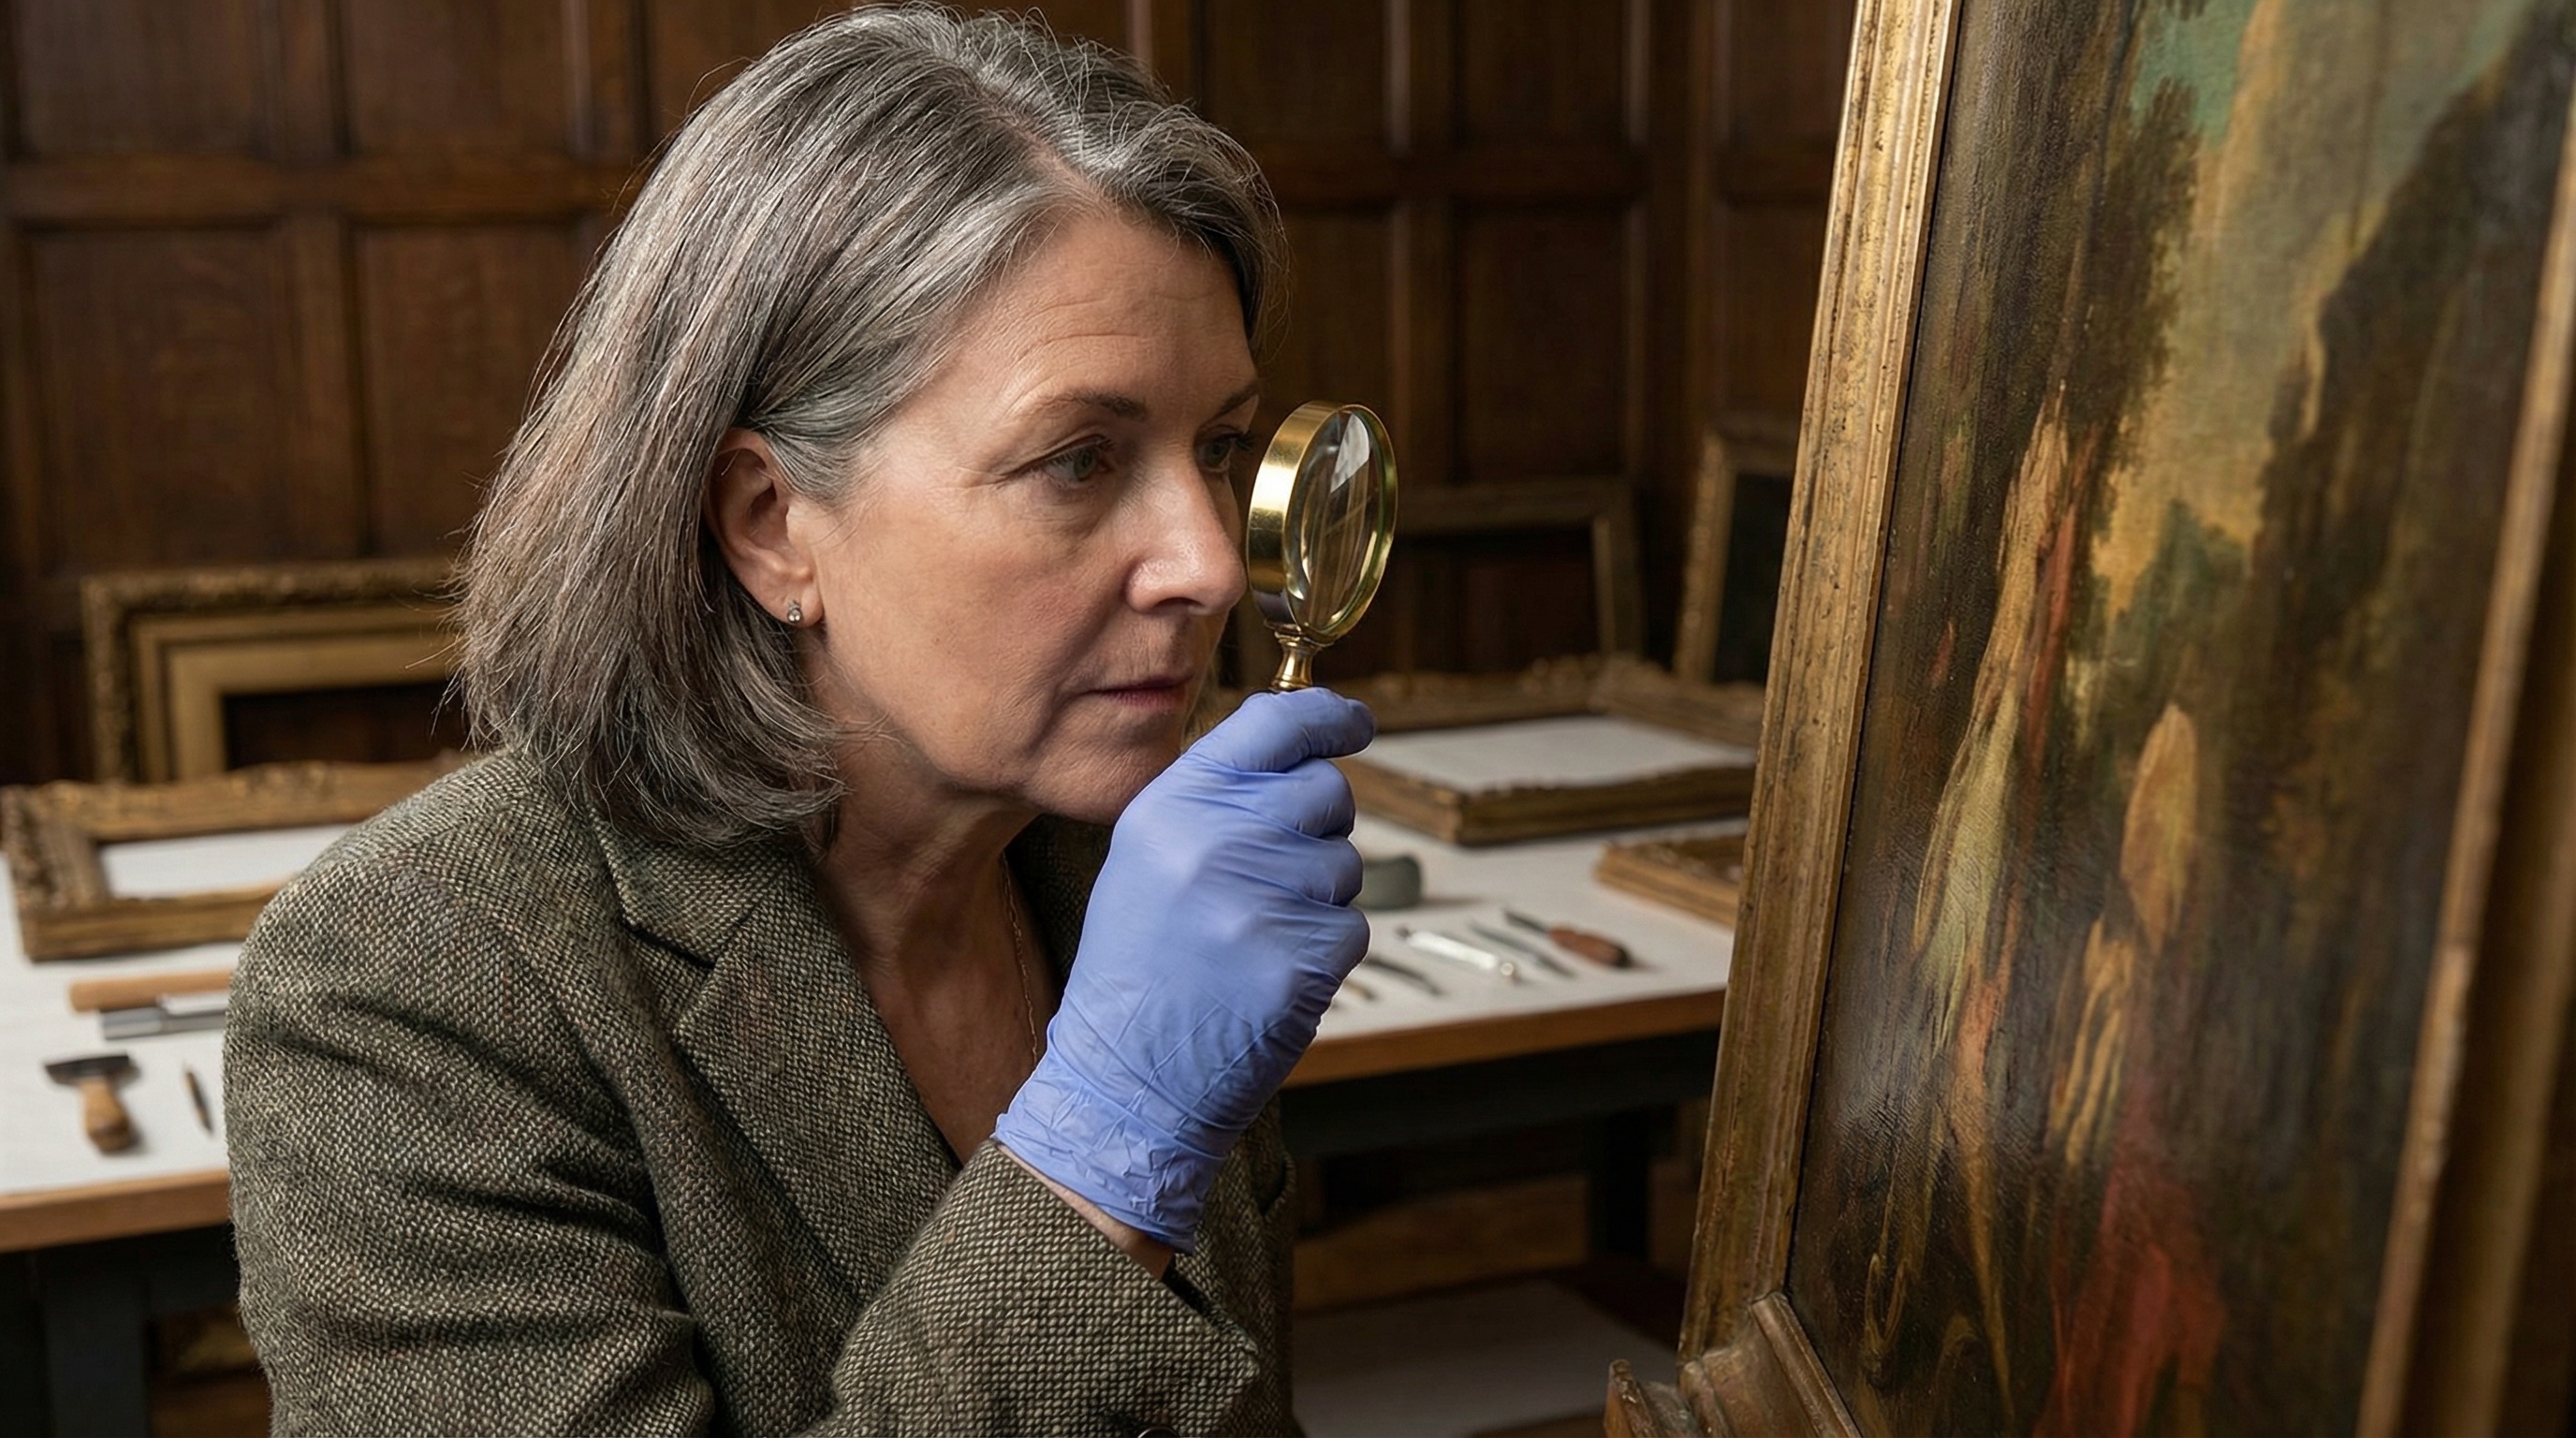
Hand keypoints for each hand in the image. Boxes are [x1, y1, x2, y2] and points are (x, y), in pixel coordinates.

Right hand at [991, 687, 1374, 1249]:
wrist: (1125, 1075)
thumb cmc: (1140, 965)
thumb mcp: (1147, 857)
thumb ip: (1215, 798)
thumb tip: (1303, 752)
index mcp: (1173, 805)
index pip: (1273, 724)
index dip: (1329, 717)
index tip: (1355, 723)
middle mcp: (1218, 840)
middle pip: (1327, 792)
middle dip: (1319, 828)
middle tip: (1273, 876)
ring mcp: (1262, 901)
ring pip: (1345, 864)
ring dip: (1318, 897)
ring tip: (1252, 937)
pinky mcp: (1303, 959)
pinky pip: (1351, 926)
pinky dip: (1323, 951)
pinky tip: (1268, 973)